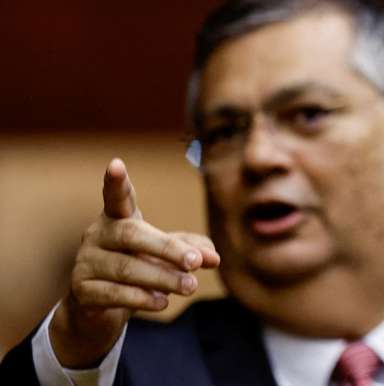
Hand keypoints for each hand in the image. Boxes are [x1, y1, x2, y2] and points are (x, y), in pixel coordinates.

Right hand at [49, 158, 219, 367]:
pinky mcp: (81, 291)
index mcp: (118, 218)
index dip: (117, 182)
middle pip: (132, 235)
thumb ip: (191, 250)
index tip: (116, 164)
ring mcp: (86, 263)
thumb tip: (214, 258)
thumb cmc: (138, 267)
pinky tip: (162, 302)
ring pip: (126, 268)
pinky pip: (114, 293)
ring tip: (190, 287)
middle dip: (168, 249)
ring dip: (163, 278)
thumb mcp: (165, 256)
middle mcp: (97, 235)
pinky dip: (142, 298)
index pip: (117, 197)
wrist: (99, 308)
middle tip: (196, 263)